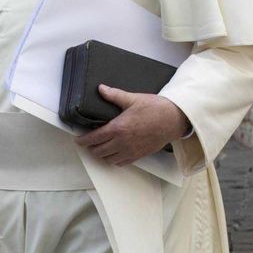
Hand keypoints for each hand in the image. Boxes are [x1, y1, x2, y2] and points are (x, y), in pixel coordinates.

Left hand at [74, 85, 189, 166]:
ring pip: (108, 159)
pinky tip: (113, 154)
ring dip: (101, 155)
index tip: (78, 140)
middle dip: (90, 148)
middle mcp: (122, 142)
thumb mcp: (133, 99)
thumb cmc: (155, 108)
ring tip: (99, 148)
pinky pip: (121, 163)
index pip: (94, 138)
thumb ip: (114, 95)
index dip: (83, 140)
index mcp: (118, 128)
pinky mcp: (139, 155)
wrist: (173, 120)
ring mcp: (130, 151)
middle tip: (87, 142)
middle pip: (98, 151)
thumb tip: (101, 89)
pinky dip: (114, 160)